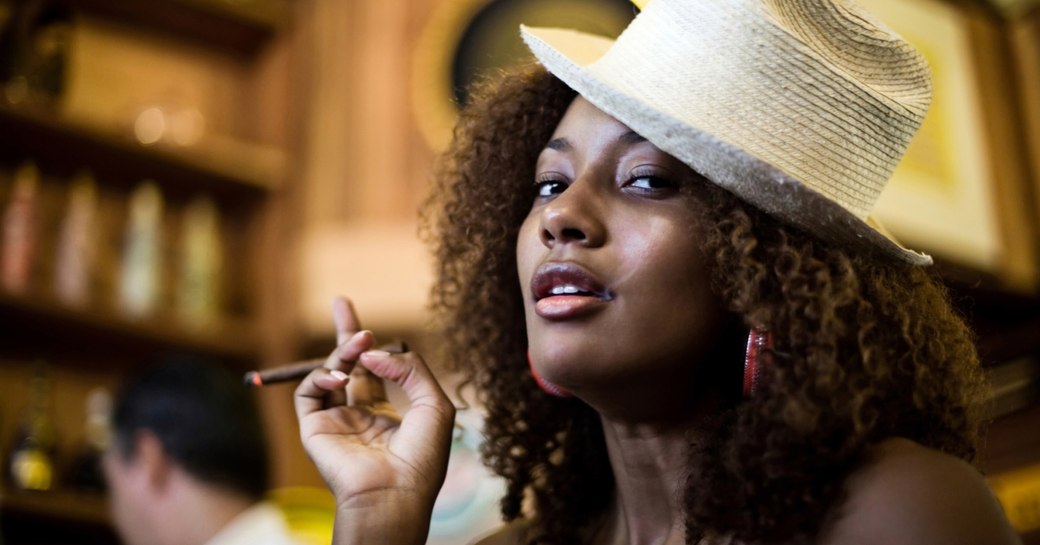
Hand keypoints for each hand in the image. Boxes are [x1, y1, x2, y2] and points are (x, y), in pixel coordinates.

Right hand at [294, 296, 455, 543]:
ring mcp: (334, 422)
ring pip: (329, 373)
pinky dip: (322, 375)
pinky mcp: (314, 429)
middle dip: (344, 333)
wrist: (395, 494)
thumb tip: (374, 352)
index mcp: (385, 415)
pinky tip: (342, 375)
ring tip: (360, 341)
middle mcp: (356, 416)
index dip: (369, 345)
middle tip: (341, 301)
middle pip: (346, 364)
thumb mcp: (434, 405)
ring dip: (342, 351)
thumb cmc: (422, 458)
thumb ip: (410, 369)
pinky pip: (309, 391)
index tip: (367, 324)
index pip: (373, 370)